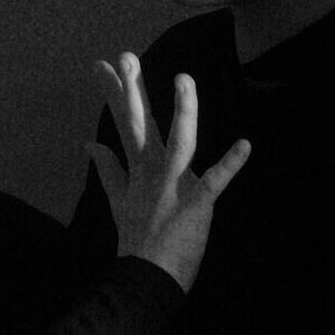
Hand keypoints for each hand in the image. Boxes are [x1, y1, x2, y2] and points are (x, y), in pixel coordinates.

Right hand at [86, 52, 249, 290]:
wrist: (148, 278)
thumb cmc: (138, 240)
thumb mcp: (118, 200)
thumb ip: (107, 168)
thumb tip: (89, 144)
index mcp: (138, 166)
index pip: (125, 121)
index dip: (114, 92)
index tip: (101, 65)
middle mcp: (153, 171)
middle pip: (142, 123)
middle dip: (133, 90)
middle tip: (125, 56)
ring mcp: (174, 186)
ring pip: (180, 142)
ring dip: (183, 112)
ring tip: (184, 79)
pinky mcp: (196, 205)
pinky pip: (216, 182)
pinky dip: (230, 165)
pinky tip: (245, 145)